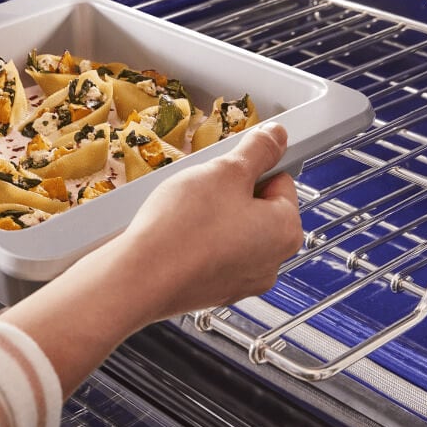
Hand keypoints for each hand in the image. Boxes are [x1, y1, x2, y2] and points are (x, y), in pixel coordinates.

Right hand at [112, 121, 302, 323]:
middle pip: (258, 209)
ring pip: (234, 232)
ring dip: (215, 218)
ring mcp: (242, 281)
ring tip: (185, 213)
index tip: (226, 168)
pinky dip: (199, 242)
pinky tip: (177, 235)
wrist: (140, 277)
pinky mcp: (213, 291)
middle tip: (203, 189)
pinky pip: (213, 255)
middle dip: (232, 194)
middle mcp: (272, 262)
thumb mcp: (225, 171)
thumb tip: (277, 135)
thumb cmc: (184, 227)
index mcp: (285, 231)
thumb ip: (258, 150)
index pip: (281, 182)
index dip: (250, 168)